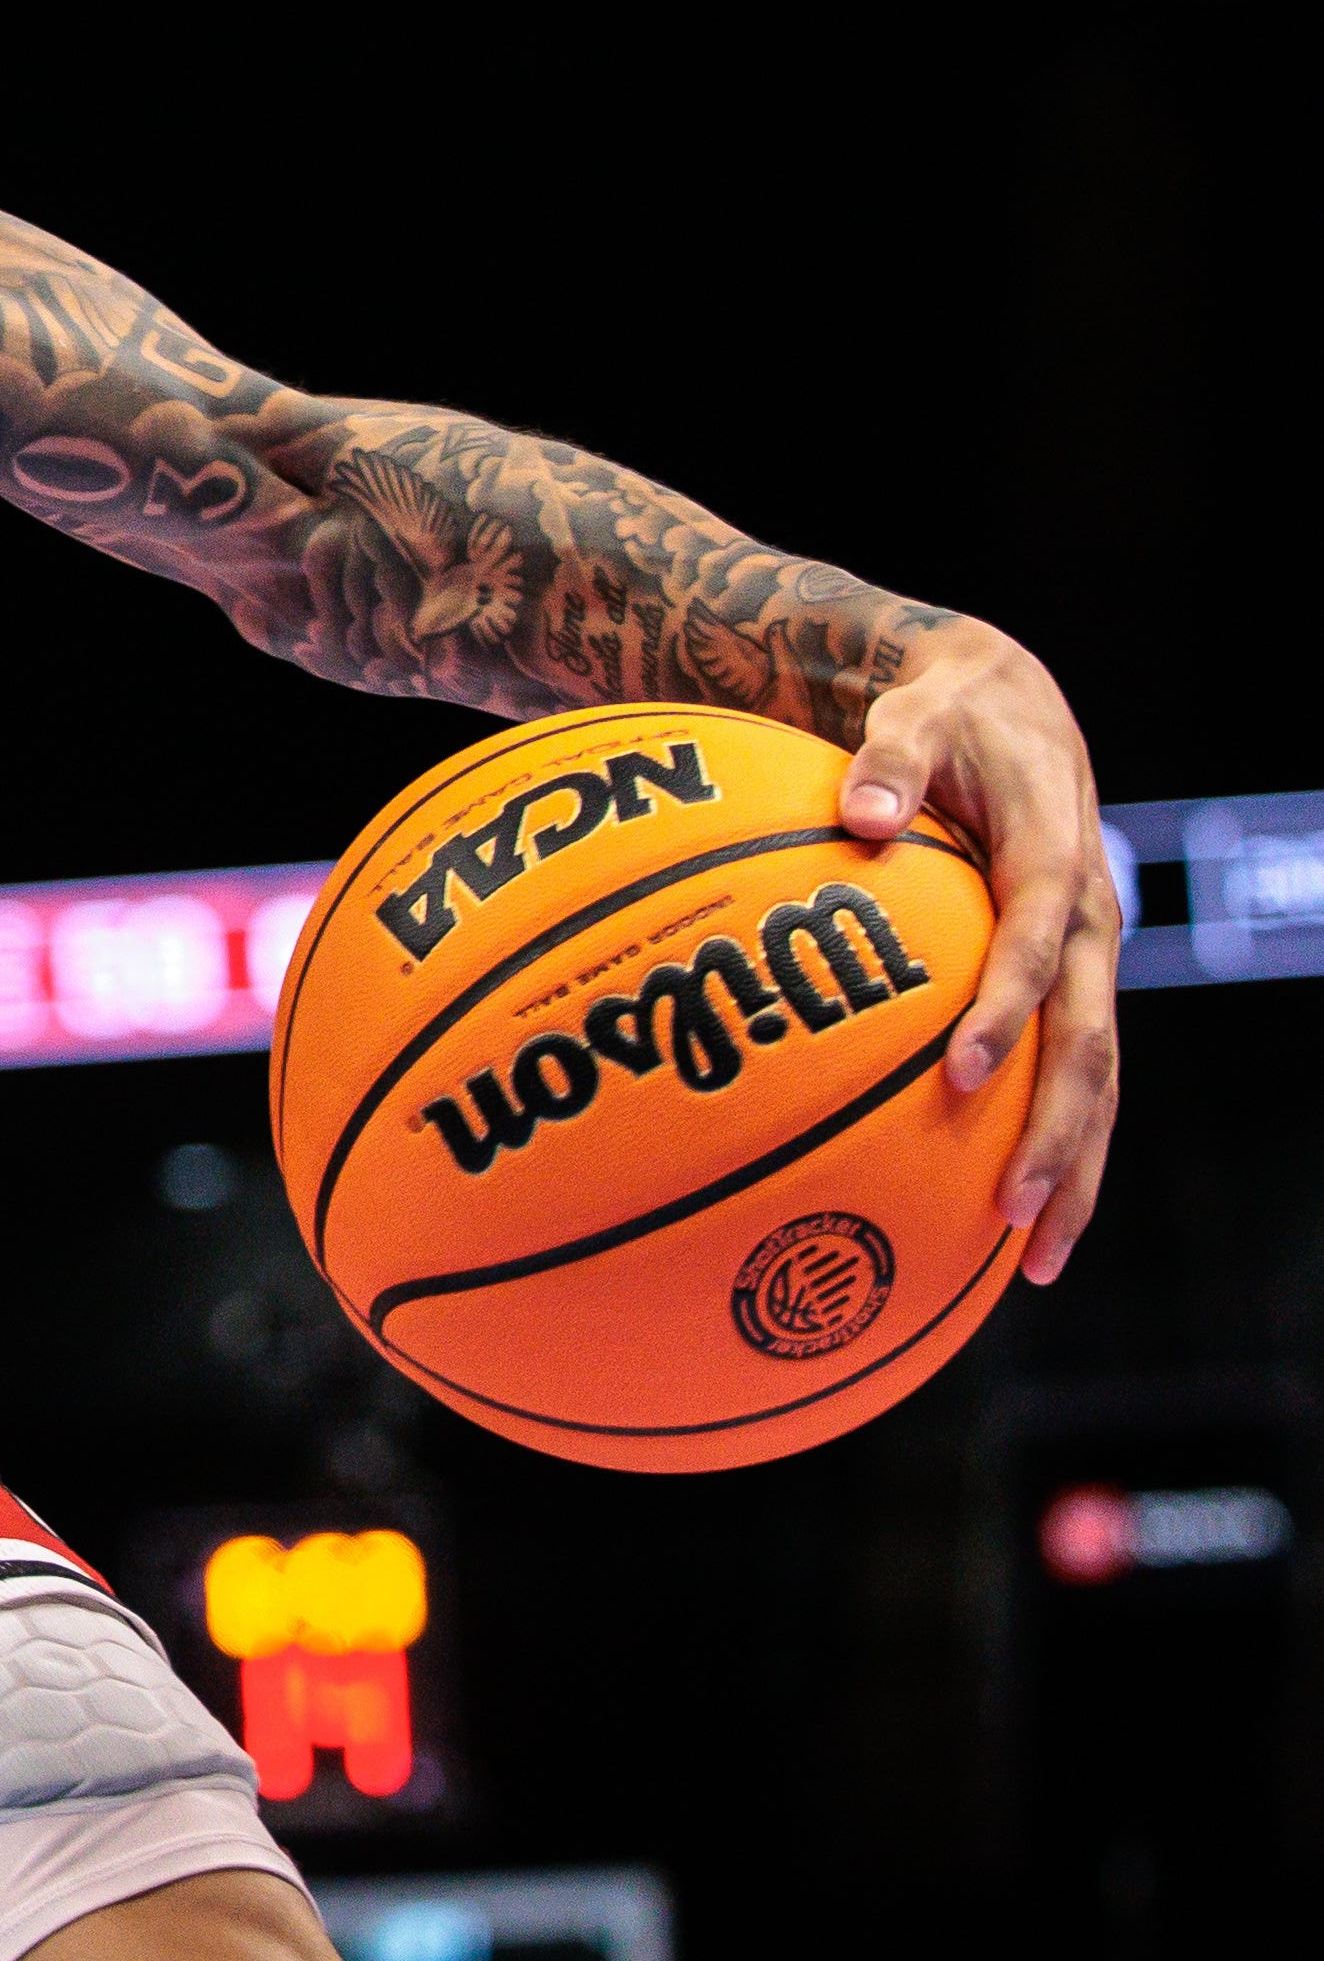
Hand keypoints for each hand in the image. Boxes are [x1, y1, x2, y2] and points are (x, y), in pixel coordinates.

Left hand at [838, 620, 1121, 1283]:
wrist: (1005, 703)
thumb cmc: (946, 713)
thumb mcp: (918, 713)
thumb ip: (892, 758)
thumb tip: (864, 811)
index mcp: (1056, 858)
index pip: (1042, 944)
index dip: (1007, 1008)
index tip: (960, 1073)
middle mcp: (1089, 925)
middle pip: (1090, 1043)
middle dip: (1060, 1132)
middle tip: (1013, 1211)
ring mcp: (1085, 961)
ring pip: (1095, 1079)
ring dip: (1074, 1166)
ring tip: (1036, 1257)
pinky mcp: (1066, 982)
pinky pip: (1070, 1072)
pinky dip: (1055, 1141)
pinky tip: (1014, 1218)